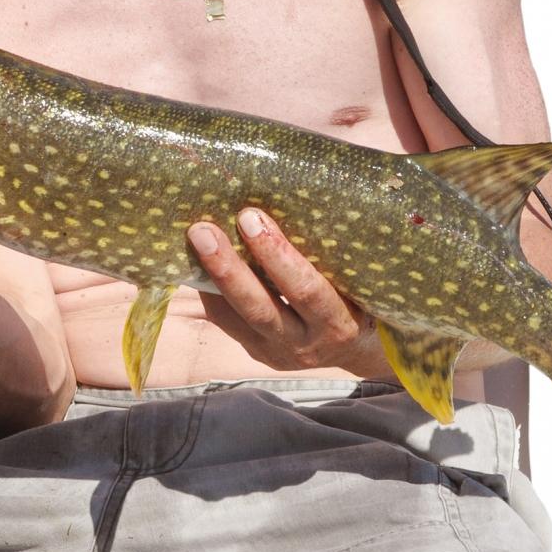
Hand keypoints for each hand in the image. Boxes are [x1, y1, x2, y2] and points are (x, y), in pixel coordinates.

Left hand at [188, 208, 381, 373]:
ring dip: (211, 277)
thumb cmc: (358, 297)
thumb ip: (328, 255)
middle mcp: (306, 344)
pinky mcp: (257, 352)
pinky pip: (226, 322)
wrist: (356, 348)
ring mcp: (278, 352)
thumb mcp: (354, 282)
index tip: (252, 216)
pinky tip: (194, 261)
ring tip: (193, 239)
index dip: (277, 255)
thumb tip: (282, 198)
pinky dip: (208, 291)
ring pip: (236, 318)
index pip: (306, 290)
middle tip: (204, 230)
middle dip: (229, 269)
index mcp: (339, 323)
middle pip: (261, 308)